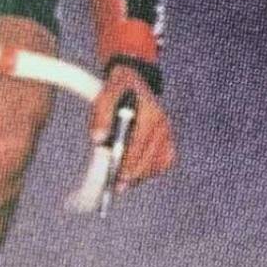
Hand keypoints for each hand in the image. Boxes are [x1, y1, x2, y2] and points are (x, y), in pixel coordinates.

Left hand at [90, 66, 174, 190]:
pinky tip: (138, 175)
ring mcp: (168, 132)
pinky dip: (153, 170)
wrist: (135, 78)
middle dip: (134, 174)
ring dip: (143, 174)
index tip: (118, 176)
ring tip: (125, 184)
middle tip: (118, 187)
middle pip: (152, 157)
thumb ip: (100, 115)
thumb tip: (98, 139)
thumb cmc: (118, 87)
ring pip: (160, 162)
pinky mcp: (168, 138)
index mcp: (151, 113)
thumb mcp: (106, 94)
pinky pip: (166, 160)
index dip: (129, 161)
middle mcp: (163, 124)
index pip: (141, 143)